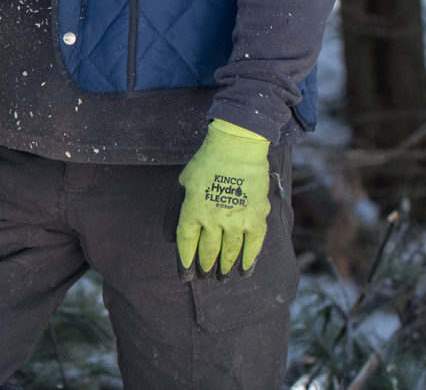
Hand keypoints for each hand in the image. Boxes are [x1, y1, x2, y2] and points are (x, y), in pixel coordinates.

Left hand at [176, 119, 271, 273]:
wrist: (237, 148)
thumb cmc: (206, 162)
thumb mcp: (182, 183)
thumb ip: (175, 210)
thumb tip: (168, 238)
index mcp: (193, 210)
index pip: (187, 243)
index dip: (185, 260)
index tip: (185, 274)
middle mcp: (213, 219)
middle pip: (207, 250)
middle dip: (204, 265)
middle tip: (203, 275)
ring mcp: (236, 220)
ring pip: (229, 252)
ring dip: (224, 267)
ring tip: (221, 277)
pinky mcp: (256, 218)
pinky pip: (253, 246)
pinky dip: (249, 261)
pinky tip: (244, 271)